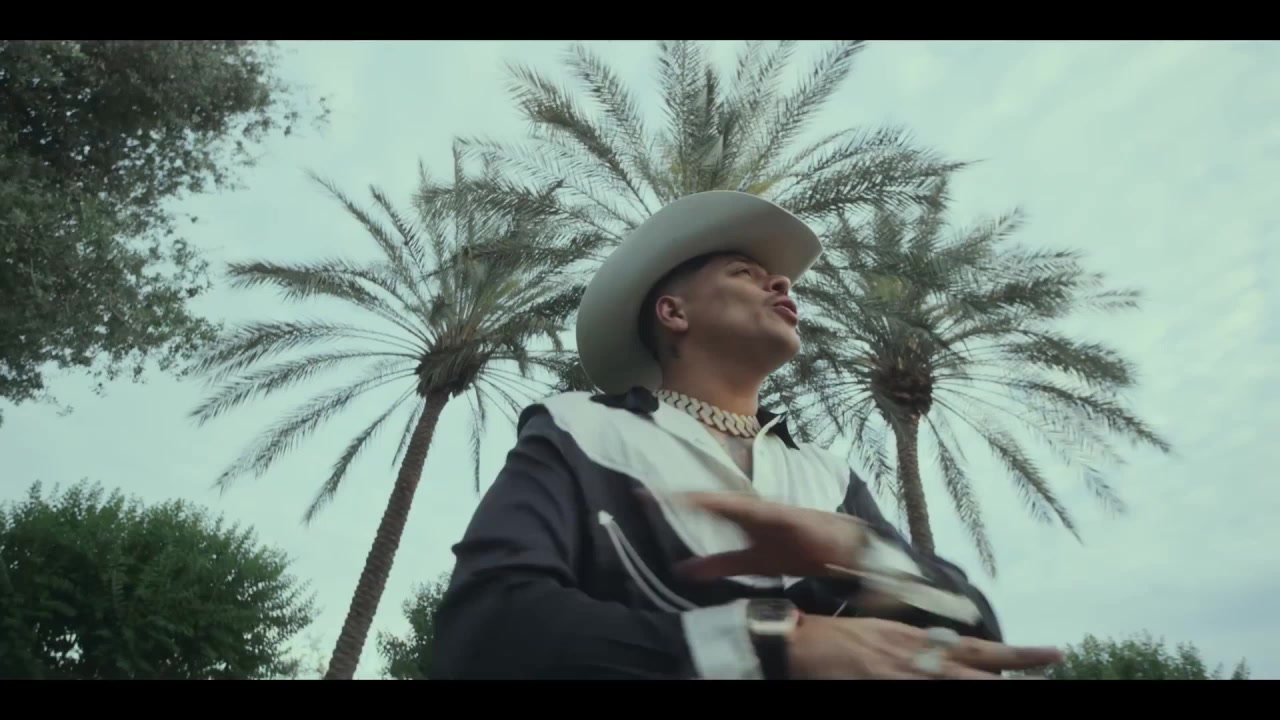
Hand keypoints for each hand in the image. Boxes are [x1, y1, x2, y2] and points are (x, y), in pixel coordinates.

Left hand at [667, 491, 867, 579]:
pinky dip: (753, 512)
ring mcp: (772, 510)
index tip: (643, 497)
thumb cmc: (795, 548)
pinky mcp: (794, 517)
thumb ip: (718, 564)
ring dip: (711, 500)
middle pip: (712, 499)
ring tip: (684, 498)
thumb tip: (681, 571)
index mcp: (741, 517)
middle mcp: (752, 508)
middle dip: (683, 496)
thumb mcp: (751, 563)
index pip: (701, 507)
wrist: (838, 549)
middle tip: (650, 493)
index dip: (673, 501)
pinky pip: (769, 514)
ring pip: (736, 502)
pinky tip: (737, 509)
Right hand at [788, 615, 1061, 679]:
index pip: (980, 650)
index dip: (1019, 655)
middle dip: (1012, 676)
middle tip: (1052, 669)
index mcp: (919, 641)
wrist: (797, 644)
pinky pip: (919, 693)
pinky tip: (952, 687)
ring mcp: (901, 677)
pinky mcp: (882, 685)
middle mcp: (918, 659)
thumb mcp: (885, 636)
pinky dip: (934, 690)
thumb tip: (951, 653)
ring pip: (956, 683)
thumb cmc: (839, 641)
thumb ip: (919, 648)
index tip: (1054, 654)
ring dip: (982, 684)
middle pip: (978, 673)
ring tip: (1008, 686)